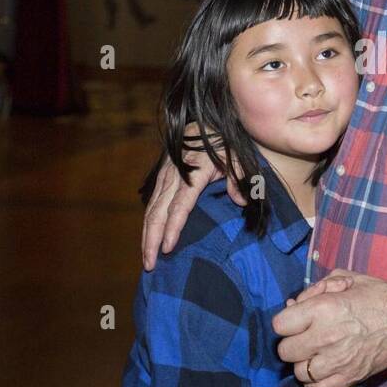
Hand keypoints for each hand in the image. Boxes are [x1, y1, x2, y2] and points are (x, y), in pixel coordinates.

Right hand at [140, 122, 243, 270]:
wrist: (205, 121)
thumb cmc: (224, 141)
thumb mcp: (237, 156)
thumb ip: (239, 177)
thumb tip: (240, 201)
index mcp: (193, 172)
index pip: (180, 205)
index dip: (173, 228)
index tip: (168, 248)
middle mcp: (174, 176)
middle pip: (158, 212)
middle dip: (152, 240)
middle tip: (149, 265)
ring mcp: (165, 176)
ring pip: (151, 209)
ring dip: (146, 235)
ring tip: (146, 259)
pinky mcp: (161, 178)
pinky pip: (152, 204)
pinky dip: (148, 224)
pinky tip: (148, 239)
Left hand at [274, 270, 386, 386]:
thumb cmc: (377, 295)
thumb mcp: (345, 279)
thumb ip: (314, 290)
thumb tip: (293, 305)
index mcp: (323, 309)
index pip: (279, 325)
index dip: (286, 321)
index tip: (296, 320)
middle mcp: (326, 337)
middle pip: (286, 351)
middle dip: (292, 343)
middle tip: (305, 337)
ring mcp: (338, 361)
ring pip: (299, 373)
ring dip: (303, 363)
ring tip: (315, 354)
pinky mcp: (350, 378)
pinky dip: (315, 383)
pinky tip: (321, 371)